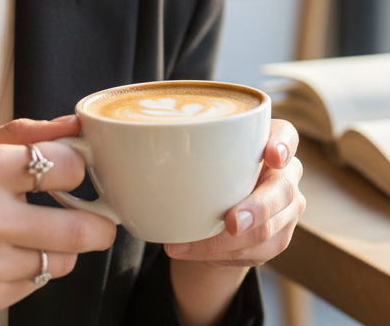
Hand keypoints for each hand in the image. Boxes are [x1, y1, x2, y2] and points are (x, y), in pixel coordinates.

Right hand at [0, 118, 116, 324]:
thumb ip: (20, 135)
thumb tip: (74, 125)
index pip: (68, 165)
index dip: (77, 169)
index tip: (72, 174)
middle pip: (82, 226)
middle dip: (98, 223)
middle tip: (95, 219)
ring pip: (63, 260)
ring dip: (60, 250)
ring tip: (32, 237)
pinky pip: (36, 284)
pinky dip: (31, 272)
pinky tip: (2, 258)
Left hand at [161, 119, 303, 324]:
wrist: (215, 209)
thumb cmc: (203, 169)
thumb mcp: (191, 151)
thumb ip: (171, 143)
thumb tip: (102, 132)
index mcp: (268, 140)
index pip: (286, 135)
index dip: (283, 144)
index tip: (270, 155)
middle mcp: (285, 172)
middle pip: (282, 190)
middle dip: (257, 208)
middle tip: (230, 222)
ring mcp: (286, 206)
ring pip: (271, 229)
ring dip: (227, 244)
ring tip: (183, 248)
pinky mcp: (279, 236)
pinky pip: (259, 253)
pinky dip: (224, 258)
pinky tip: (195, 254)